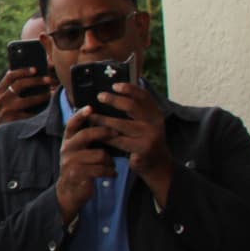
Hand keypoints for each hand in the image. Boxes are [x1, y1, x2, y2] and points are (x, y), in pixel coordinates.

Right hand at [0, 66, 54, 129]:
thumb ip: (9, 92)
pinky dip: (41, 111)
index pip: (10, 76)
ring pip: (30, 99)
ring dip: (44, 96)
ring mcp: (8, 110)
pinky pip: (32, 114)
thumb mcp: (1, 103)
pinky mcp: (15, 121)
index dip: (23, 71)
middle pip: (21, 84)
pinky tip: (48, 110)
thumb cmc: (2, 117)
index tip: (35, 69)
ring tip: (52, 94)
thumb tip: (31, 79)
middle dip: (37, 80)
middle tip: (49, 79)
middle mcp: (2, 99)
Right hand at [56, 106, 114, 220]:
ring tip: (111, 165)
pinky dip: (110, 171)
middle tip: (115, 133)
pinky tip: (112, 174)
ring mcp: (70, 162)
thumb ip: (86, 139)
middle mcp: (67, 149)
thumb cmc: (80, 168)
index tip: (91, 107)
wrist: (70, 192)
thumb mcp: (79, 151)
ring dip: (110, 160)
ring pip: (99, 154)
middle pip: (87, 135)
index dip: (80, 115)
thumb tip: (105, 122)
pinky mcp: (77, 174)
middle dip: (104, 133)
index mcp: (68, 141)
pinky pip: (101, 169)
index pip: (72, 124)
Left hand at [94, 83, 173, 203]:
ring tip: (92, 116)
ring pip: (121, 125)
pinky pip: (118, 141)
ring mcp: (149, 137)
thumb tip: (112, 95)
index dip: (130, 88)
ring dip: (103, 120)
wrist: (158, 165)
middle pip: (131, 107)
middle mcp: (154, 123)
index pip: (144, 96)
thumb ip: (135, 112)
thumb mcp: (146, 124)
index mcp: (156, 114)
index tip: (115, 85)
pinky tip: (97, 135)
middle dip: (113, 100)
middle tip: (100, 96)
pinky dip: (106, 137)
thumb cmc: (145, 141)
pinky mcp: (142, 150)